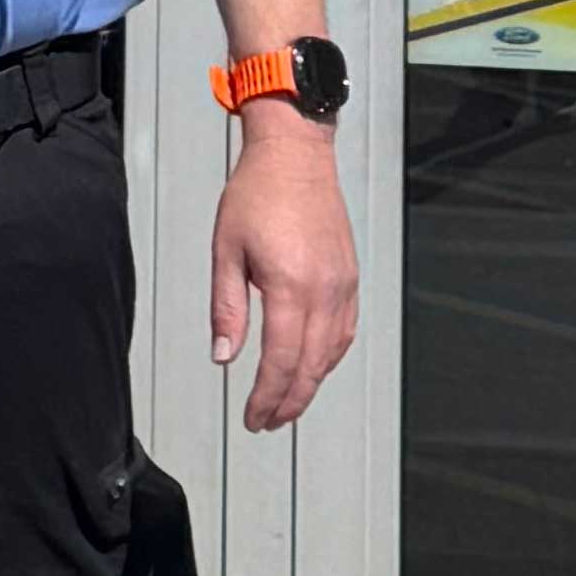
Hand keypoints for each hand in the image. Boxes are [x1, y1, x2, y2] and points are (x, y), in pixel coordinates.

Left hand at [210, 119, 357, 433]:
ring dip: (310, 386)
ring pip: (331, 355)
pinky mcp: (350, 278)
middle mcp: (324, 290)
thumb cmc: (258, 192)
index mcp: (290, 285)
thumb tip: (224, 356)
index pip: (280, 361)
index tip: (252, 417)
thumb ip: (226, 308)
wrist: (294, 155)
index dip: (266, 397)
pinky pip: (345, 332)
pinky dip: (329, 358)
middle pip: (310, 367)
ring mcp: (342, 285)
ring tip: (286, 404)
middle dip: (287, 402)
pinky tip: (313, 366)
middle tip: (266, 421)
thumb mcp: (226, 250)